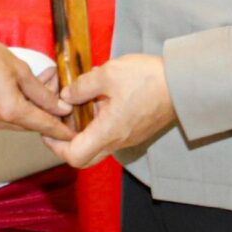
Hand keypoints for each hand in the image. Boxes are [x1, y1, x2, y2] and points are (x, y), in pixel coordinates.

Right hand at [0, 37, 73, 140]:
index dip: (62, 129)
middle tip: (57, 87)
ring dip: (36, 107)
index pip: (44, 125)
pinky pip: (12, 117)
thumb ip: (43, 93)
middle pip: (34, 124)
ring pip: (24, 121)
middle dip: (49, 110)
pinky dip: (23, 106)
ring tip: (44, 81)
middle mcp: (0, 122)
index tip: (76, 134)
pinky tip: (28, 89)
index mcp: (11, 110)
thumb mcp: (21, 71)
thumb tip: (61, 108)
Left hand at [54, 53, 175, 167]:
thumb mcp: (108, 74)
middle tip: (59, 121)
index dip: (55, 146)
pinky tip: (97, 100)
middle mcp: (117, 141)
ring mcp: (127, 137)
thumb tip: (66, 96)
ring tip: (78, 103)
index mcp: (108, 132)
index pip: (73, 156)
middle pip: (83, 157)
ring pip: (96, 145)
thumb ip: (82, 86)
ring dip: (82, 130)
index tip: (49, 128)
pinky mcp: (135, 130)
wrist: (183, 83)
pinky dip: (97, 123)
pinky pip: (109, 135)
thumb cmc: (148, 79)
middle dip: (66, 142)